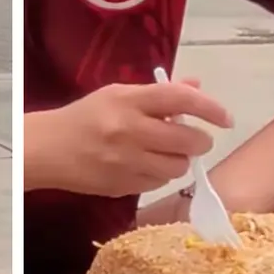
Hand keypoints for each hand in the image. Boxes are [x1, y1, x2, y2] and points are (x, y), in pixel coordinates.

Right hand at [25, 80, 231, 196]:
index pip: (181, 100)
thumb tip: (196, 87)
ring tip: (167, 154)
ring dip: (180, 161)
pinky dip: (160, 175)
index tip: (225, 118)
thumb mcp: (118, 95)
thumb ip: (159, 94)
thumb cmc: (85, 117)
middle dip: (200, 141)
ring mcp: (126, 162)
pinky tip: (147, 166)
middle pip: (187, 141)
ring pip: (177, 168)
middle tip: (197, 140)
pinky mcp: (122, 186)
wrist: (48, 150)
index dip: (210, 108)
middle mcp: (129, 131)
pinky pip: (158, 183)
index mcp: (128, 102)